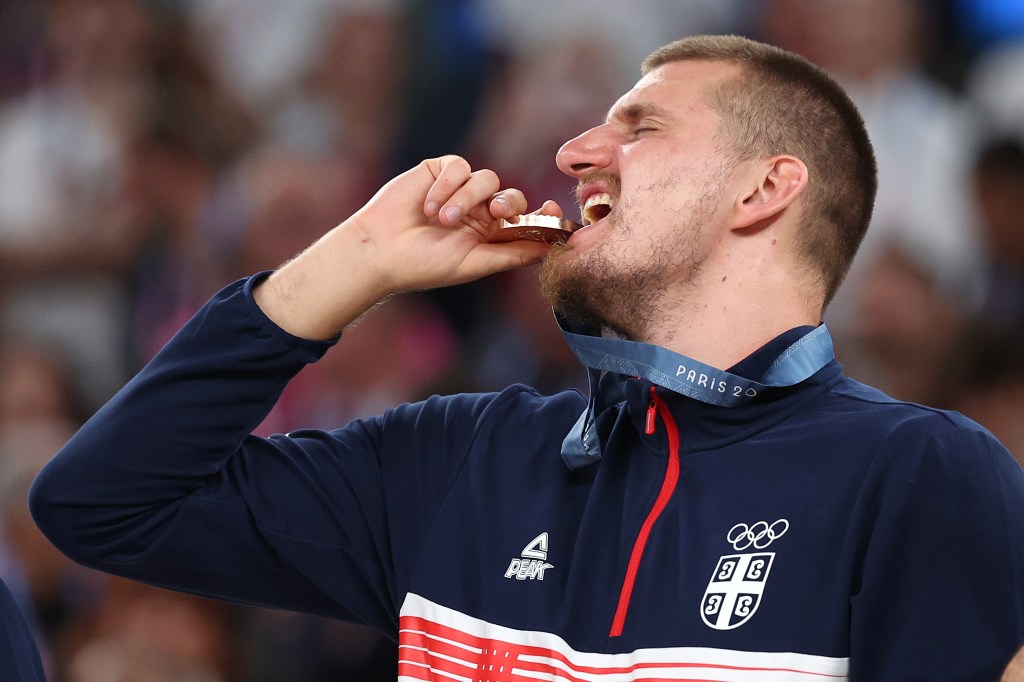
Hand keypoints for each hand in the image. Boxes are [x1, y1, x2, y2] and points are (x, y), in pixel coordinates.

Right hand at [349, 155, 561, 293]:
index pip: (526, 220)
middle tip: (494, 213)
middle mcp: (479, 211)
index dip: (543, 213)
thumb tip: (551, 249)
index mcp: (490, 236)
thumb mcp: (474, 264)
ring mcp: (460, 190)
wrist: (381, 250)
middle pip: (513, 196)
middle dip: (509, 203)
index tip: (552, 209)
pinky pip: (459, 166)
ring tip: (442, 220)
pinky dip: (446, 185)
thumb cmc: (425, 264)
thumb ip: (512, 255)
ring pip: (487, 179)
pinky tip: (428, 206)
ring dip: (466, 199)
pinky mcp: (439, 172)